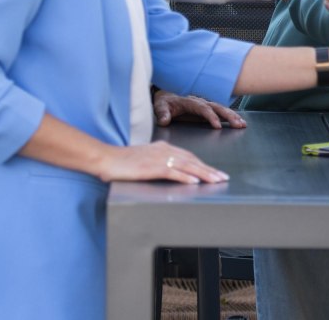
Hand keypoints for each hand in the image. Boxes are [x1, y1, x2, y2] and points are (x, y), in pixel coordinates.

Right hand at [97, 141, 226, 184]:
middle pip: (192, 161)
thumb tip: (169, 169)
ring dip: (203, 174)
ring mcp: (158, 158)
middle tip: (223, 178)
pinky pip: (172, 172)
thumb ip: (158, 161)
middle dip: (209, 170)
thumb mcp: (144, 157)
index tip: (215, 172)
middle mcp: (163, 150)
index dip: (203, 165)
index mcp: (163, 147)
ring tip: (216, 180)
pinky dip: (185, 177)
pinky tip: (194, 182)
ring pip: (187, 166)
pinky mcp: (151, 167)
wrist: (105, 158)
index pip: (188, 156)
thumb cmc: (122, 160)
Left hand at [153, 89, 245, 128]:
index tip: (218, 126)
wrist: (166, 95)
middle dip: (228, 116)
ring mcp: (205, 105)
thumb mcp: (160, 106)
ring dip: (232, 116)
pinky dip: (230, 116)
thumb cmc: (165, 102)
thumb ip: (162, 113)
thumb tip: (164, 120)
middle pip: (217, 107)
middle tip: (238, 124)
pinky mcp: (207, 109)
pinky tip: (239, 122)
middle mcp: (200, 102)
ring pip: (221, 109)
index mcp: (190, 101)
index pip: (203, 109)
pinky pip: (220, 112)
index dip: (211, 117)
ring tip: (242, 124)